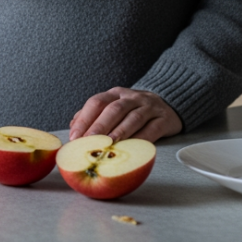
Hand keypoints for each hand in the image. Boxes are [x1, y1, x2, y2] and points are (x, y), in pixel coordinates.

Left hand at [68, 87, 182, 142]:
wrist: (168, 105)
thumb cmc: (134, 110)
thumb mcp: (113, 107)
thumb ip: (94, 116)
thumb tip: (73, 128)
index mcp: (115, 93)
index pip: (97, 102)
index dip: (85, 119)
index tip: (74, 136)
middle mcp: (132, 97)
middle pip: (114, 109)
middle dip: (99, 126)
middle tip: (89, 142)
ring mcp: (149, 107)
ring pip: (133, 118)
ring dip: (120, 132)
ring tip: (108, 144)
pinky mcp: (164, 119)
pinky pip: (152, 129)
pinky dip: (141, 139)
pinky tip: (131, 148)